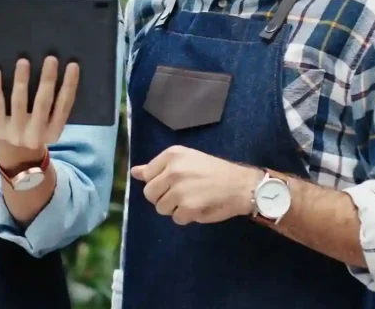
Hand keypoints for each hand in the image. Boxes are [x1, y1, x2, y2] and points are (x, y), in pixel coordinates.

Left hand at [0, 56, 78, 168]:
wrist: (14, 157)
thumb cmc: (35, 130)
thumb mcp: (50, 127)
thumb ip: (55, 108)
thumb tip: (56, 71)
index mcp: (54, 132)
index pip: (64, 106)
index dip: (69, 86)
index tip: (73, 65)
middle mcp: (36, 135)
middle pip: (43, 103)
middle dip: (47, 80)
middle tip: (51, 58)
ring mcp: (15, 132)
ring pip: (19, 102)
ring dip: (21, 80)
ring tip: (23, 61)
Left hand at [130, 146, 262, 224]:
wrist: (241, 185)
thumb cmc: (213, 172)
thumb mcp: (185, 160)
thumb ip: (157, 167)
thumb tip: (134, 172)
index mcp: (171, 155)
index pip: (147, 174)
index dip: (159, 183)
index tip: (174, 182)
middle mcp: (173, 170)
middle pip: (150, 194)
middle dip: (163, 198)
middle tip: (182, 194)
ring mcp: (180, 189)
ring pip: (161, 208)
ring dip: (175, 209)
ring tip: (192, 200)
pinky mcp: (187, 207)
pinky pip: (176, 219)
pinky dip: (186, 217)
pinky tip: (198, 208)